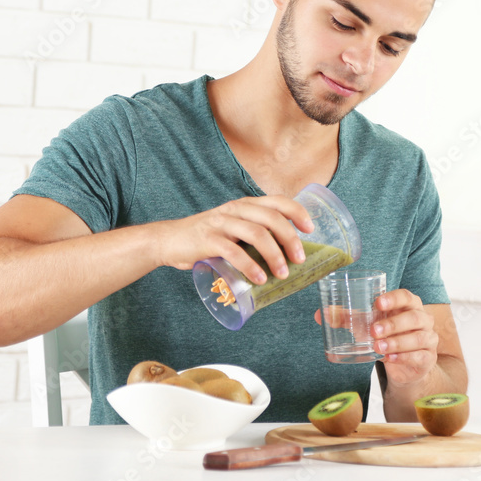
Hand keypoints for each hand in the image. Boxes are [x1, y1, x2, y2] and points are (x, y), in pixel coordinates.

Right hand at [154, 196, 312, 283]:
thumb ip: (255, 235)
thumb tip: (286, 256)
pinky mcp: (208, 240)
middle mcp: (235, 210)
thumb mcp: (234, 230)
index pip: (277, 201)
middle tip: (300, 259)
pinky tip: (260, 279)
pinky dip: (250, 266)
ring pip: (257, 234)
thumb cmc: (208, 239)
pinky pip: (234, 252)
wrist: (169, 241)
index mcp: (245, 205)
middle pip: (272, 219)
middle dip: (291, 239)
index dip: (297, 212)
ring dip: (275, 255)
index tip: (311, 228)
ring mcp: (221, 224)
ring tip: (283, 273)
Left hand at [312, 289, 439, 385]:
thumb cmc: (387, 335)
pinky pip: (419, 356)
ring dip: (397, 342)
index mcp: (410, 305)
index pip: (406, 296)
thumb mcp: (367, 325)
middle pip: (414, 317)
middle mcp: (423, 320)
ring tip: (378, 346)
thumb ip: (347, 318)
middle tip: (373, 330)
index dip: (394, 299)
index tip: (377, 303)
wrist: (404, 363)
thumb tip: (321, 314)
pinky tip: (390, 358)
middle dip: (393, 323)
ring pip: (418, 338)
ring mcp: (428, 339)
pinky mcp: (427, 358)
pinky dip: (404, 357)